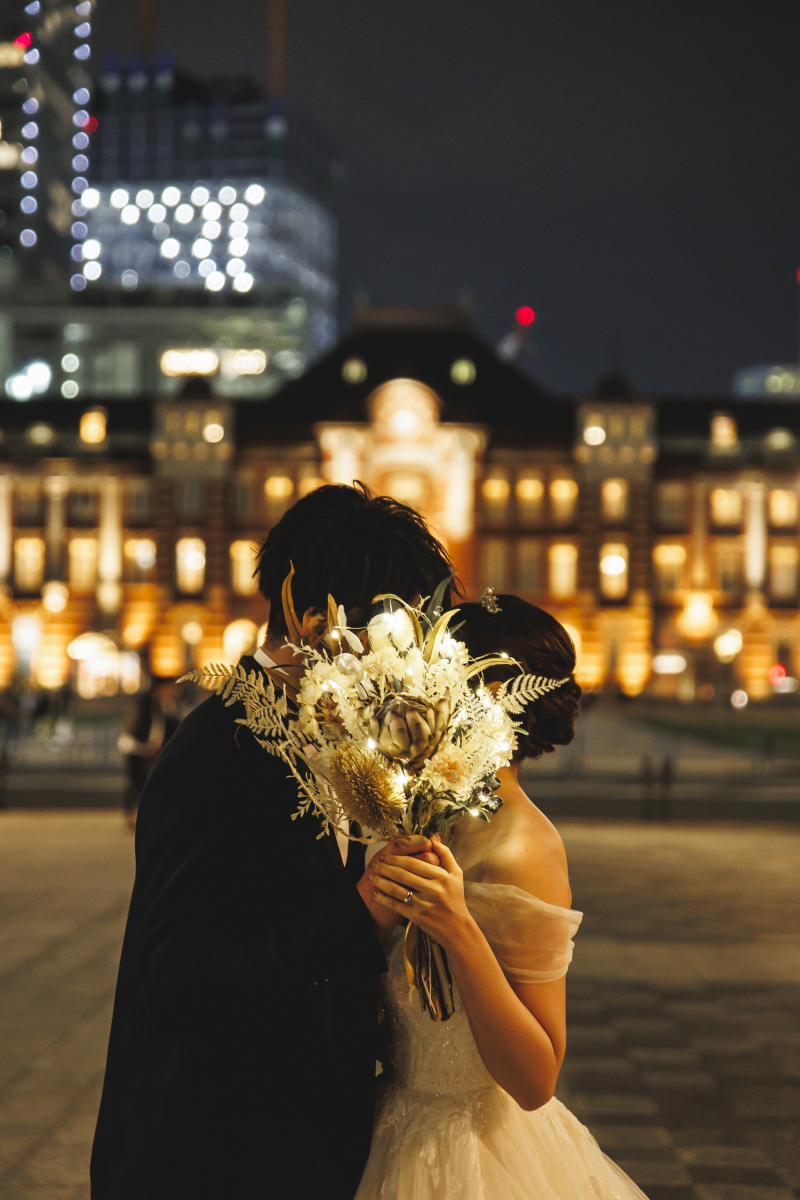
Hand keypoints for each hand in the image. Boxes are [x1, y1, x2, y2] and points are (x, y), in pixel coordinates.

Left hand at [366, 835, 473, 950]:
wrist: (457, 928)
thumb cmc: (455, 898)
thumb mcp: (456, 874)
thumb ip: (445, 854)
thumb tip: (432, 837)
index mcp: (441, 876)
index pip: (414, 863)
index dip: (396, 857)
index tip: (385, 854)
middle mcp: (433, 889)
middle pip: (402, 874)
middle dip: (385, 867)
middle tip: (374, 863)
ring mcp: (424, 904)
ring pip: (397, 889)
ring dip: (380, 881)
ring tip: (370, 876)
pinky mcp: (417, 917)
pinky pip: (396, 905)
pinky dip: (384, 899)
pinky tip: (375, 893)